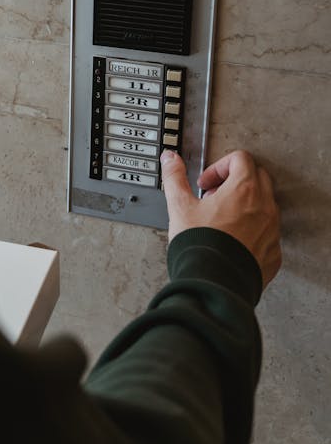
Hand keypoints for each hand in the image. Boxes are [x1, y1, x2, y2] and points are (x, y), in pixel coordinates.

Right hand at [160, 148, 281, 287]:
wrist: (214, 285)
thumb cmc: (200, 246)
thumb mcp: (180, 206)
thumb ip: (175, 177)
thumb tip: (170, 160)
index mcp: (243, 190)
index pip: (240, 159)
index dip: (219, 166)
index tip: (206, 183)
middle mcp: (264, 208)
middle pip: (257, 177)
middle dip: (234, 181)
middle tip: (214, 197)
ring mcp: (272, 231)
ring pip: (265, 205)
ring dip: (245, 205)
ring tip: (221, 219)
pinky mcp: (273, 252)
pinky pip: (268, 232)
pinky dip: (253, 230)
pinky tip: (232, 240)